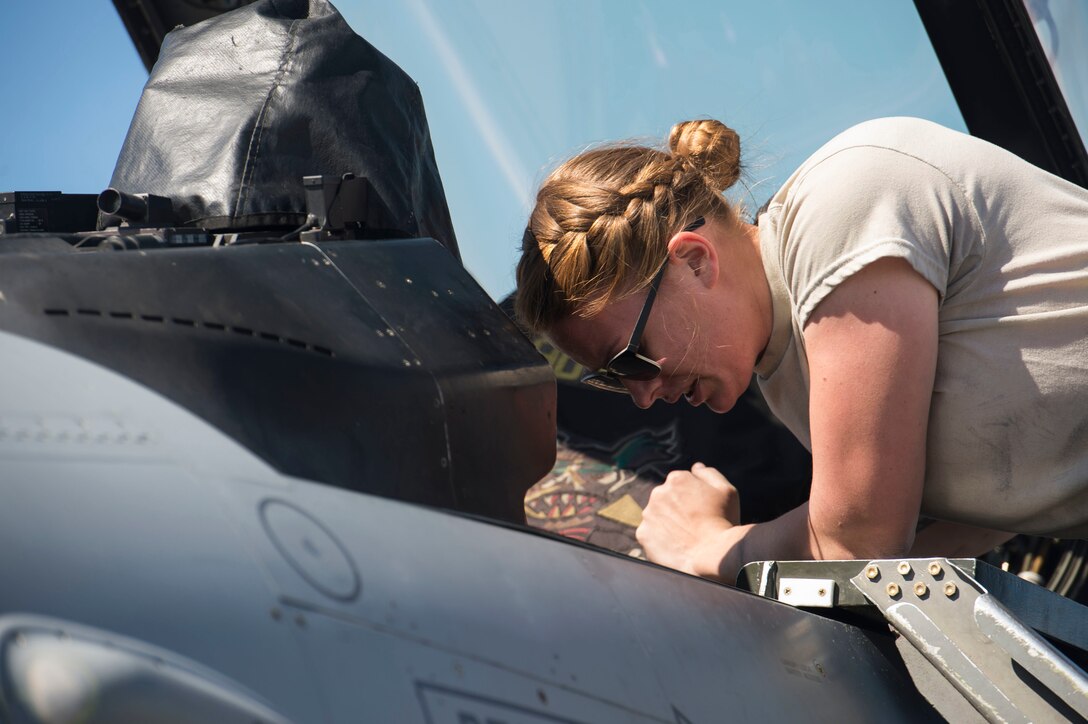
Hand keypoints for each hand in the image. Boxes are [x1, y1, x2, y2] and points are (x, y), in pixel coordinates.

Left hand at [636, 462, 740, 578]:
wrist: (714, 554)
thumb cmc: (723, 521)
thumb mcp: (726, 490)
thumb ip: (709, 474)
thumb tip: (696, 467)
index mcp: (677, 479)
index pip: (680, 484)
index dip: (692, 498)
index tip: (700, 510)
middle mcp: (658, 493)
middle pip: (666, 499)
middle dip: (677, 508)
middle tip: (693, 524)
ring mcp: (649, 514)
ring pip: (657, 516)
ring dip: (667, 523)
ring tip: (685, 537)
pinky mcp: (643, 534)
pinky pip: (650, 534)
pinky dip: (660, 539)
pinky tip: (676, 546)